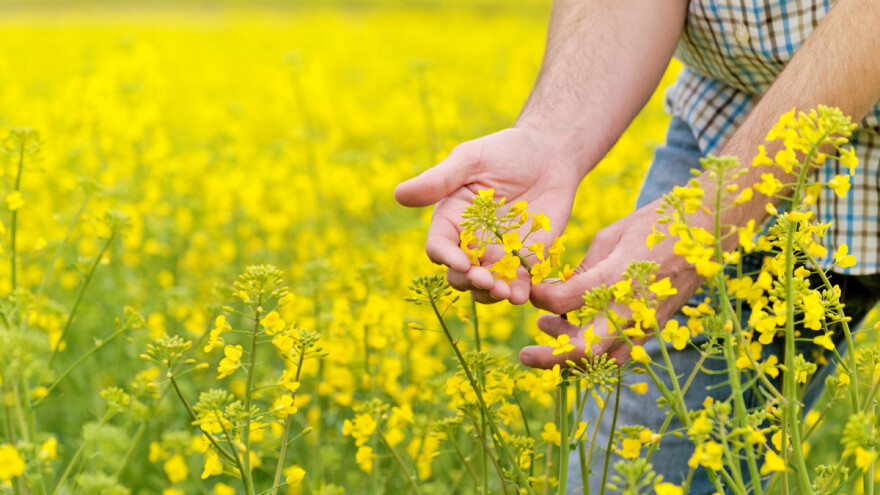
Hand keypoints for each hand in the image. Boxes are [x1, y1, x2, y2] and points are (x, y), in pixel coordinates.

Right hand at [395, 127, 584, 303]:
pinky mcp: (525, 261)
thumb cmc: (504, 152)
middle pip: (459, 275)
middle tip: (486, 280)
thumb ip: (439, 180)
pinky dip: (518, 293)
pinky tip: (522, 294)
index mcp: (451, 220)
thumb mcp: (470, 160)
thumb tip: (399, 195)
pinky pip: (518, 285)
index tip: (462, 262)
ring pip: (485, 287)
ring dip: (491, 294)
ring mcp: (498, 255)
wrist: (549, 154)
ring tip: (505, 292)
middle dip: (470, 281)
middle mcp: (471, 243)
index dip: (447, 258)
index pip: (439, 247)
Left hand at [519, 199, 703, 367]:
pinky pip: (621, 355)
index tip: (530, 290)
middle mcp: (631, 308)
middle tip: (524, 353)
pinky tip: (578, 336)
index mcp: (616, 277)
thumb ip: (582, 271)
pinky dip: (596, 355)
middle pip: (583, 350)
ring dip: (571, 357)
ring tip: (550, 331)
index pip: (563, 301)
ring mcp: (645, 324)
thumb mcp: (611, 237)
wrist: (707, 233)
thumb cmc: (655, 226)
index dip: (539, 299)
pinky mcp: (654, 329)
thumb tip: (555, 292)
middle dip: (549, 357)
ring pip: (602, 360)